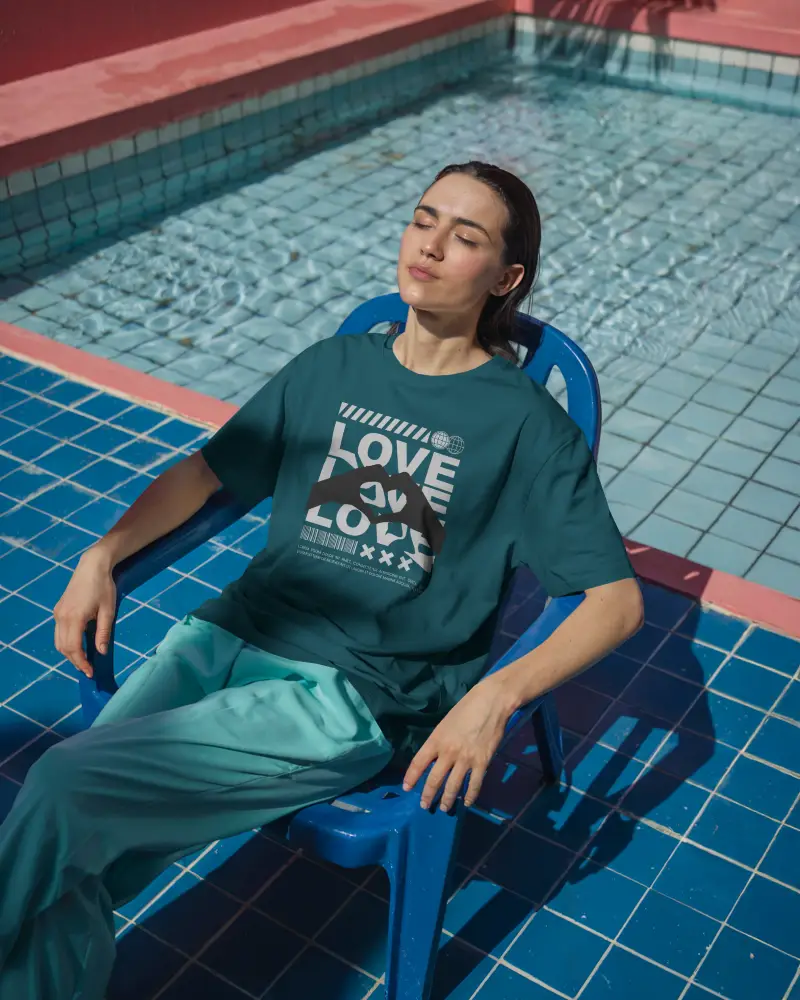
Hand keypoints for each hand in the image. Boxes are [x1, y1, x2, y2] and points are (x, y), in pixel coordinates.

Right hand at [53, 547, 116, 677]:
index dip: (81, 662)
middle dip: (75, 661)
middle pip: (63, 647)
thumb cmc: (104, 587)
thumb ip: (104, 633)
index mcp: (74, 618)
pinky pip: (59, 632)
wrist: (92, 566)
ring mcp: (57, 613)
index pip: (73, 648)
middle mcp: (61, 617)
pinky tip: (78, 645)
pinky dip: (66, 642)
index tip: (90, 672)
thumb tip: (101, 652)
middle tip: (88, 670)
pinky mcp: (58, 610)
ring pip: (58, 641)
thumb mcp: (108, 611)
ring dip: (69, 653)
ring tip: (84, 660)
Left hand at [402, 676, 515, 811]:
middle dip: (428, 795)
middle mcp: (448, 752)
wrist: (491, 702)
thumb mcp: (445, 723)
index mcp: (436, 740)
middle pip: (434, 779)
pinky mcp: (482, 762)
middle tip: (425, 805)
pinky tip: (467, 802)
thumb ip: (439, 741)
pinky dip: (470, 796)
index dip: (411, 777)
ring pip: (453, 786)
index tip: (407, 788)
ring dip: (447, 799)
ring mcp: (465, 759)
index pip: (418, 763)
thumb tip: (435, 757)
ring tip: (444, 808)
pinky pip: (474, 784)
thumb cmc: (466, 707)